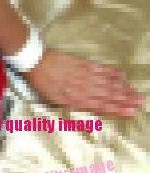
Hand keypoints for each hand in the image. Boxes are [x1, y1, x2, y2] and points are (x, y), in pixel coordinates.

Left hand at [23, 49, 143, 117]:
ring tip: (136, 93)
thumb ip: (72, 104)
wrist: (34, 61)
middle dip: (126, 100)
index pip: (100, 106)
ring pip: (107, 83)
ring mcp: (83, 75)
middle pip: (108, 95)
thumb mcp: (53, 99)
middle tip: (141, 103)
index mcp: (74, 100)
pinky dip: (111, 72)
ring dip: (123, 89)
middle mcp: (81, 88)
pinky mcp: (82, 63)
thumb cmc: (41, 83)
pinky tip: (121, 75)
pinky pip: (100, 68)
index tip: (131, 112)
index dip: (117, 109)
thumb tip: (87, 108)